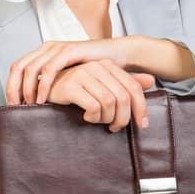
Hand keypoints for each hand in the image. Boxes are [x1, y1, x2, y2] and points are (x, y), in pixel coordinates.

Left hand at [6, 37, 138, 105]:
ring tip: (28, 105)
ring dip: (26, 88)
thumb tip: (38, 101)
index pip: (17, 68)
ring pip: (30, 68)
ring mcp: (57, 48)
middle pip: (18, 67)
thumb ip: (55, 82)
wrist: (118, 54)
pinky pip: (49, 69)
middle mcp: (47, 48)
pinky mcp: (69, 50)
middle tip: (15, 108)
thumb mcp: (69, 76)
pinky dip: (42, 84)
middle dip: (13, 89)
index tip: (12, 105)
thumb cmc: (95, 69)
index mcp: (44, 53)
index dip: (11, 86)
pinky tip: (42, 98)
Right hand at [43, 60, 159, 132]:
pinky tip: (86, 117)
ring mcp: (83, 74)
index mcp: (108, 65)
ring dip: (106, 119)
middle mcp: (97, 66)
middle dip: (123, 118)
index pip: (134, 87)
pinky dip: (93, 117)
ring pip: (110, 103)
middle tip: (115, 128)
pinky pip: (93, 107)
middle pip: (124, 97)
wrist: (43, 89)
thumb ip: (125, 82)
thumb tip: (152, 80)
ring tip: (98, 121)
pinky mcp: (70, 86)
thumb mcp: (102, 84)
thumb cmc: (74, 88)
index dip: (141, 108)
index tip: (142, 124)